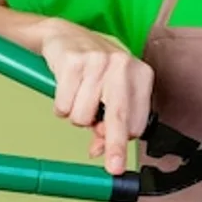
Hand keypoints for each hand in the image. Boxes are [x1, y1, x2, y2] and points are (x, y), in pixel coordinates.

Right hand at [33, 18, 154, 173]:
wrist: (65, 35)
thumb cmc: (93, 68)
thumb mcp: (109, 93)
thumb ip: (108, 123)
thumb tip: (100, 151)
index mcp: (140, 74)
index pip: (138, 120)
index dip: (123, 140)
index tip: (115, 158)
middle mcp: (122, 65)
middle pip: (118, 117)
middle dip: (115, 146)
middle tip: (113, 166)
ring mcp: (97, 62)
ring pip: (83, 117)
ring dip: (76, 115)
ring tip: (78, 96)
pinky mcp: (73, 62)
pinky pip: (64, 105)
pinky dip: (61, 105)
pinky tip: (65, 88)